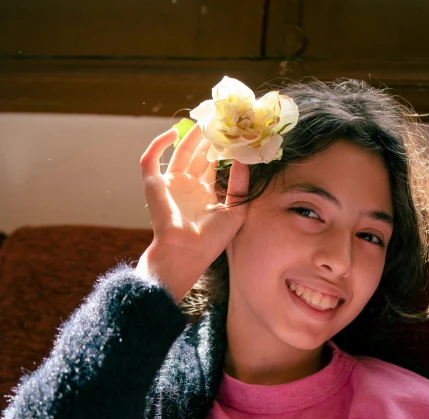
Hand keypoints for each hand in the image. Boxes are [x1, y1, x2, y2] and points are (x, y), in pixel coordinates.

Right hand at [136, 123, 248, 300]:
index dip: (222, 149)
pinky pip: (151, 158)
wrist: (186, 253)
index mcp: (205, 194)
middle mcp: (188, 187)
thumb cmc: (210, 240)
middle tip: (221, 120)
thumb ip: (240, 186)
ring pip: (180, 152)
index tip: (234, 133)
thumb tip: (243, 160)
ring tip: (205, 121)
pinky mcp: (154, 184)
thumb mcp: (235, 212)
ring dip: (190, 137)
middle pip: (198, 154)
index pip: (214, 164)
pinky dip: (158, 143)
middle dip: (208, 138)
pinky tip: (174, 132)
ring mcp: (171, 184)